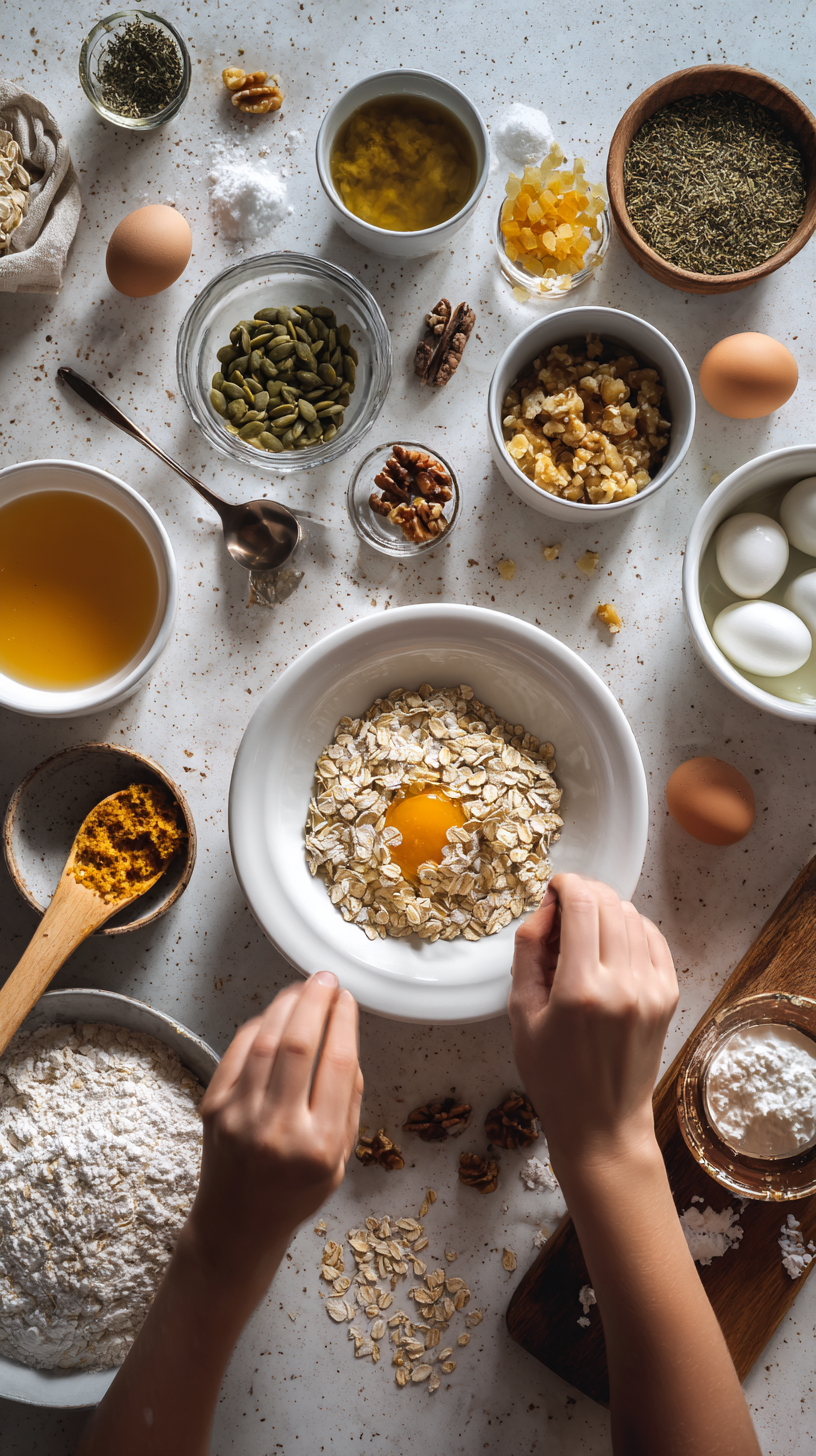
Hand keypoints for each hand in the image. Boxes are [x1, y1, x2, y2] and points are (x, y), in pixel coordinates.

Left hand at [185, 973, 362, 1298]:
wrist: (237, 1225)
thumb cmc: (295, 1192)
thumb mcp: (340, 1159)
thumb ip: (349, 1103)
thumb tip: (345, 1040)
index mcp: (319, 1146)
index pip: (338, 1066)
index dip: (344, 1023)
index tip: (349, 1001)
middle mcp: (279, 1129)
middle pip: (300, 1044)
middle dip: (316, 1002)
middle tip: (327, 980)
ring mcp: (240, 1117)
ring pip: (266, 1041)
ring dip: (287, 1005)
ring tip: (303, 989)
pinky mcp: (213, 1108)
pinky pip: (238, 1053)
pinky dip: (259, 1027)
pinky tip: (274, 1016)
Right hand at [508, 874, 677, 1173]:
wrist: (602, 1124)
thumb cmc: (554, 1076)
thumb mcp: (521, 1014)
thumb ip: (529, 952)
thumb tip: (546, 908)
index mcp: (581, 990)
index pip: (582, 905)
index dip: (566, 884)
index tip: (553, 887)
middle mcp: (622, 985)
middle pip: (609, 904)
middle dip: (584, 892)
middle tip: (564, 906)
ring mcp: (651, 990)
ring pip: (632, 916)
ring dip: (607, 909)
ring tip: (585, 930)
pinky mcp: (667, 996)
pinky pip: (652, 939)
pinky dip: (631, 928)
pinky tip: (612, 942)